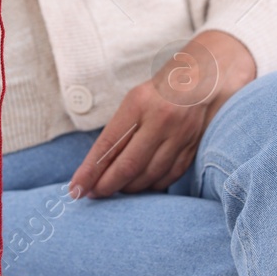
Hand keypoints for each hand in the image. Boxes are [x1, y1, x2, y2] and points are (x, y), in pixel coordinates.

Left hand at [68, 30, 256, 198]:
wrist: (200, 80)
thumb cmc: (156, 94)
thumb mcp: (132, 103)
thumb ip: (117, 134)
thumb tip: (95, 169)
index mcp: (139, 104)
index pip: (109, 145)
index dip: (90, 171)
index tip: (76, 188)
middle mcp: (161, 120)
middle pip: (129, 165)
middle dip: (108, 185)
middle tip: (94, 194)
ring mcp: (180, 135)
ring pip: (149, 175)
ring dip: (129, 188)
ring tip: (116, 190)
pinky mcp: (193, 147)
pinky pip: (169, 176)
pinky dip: (152, 186)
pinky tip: (140, 186)